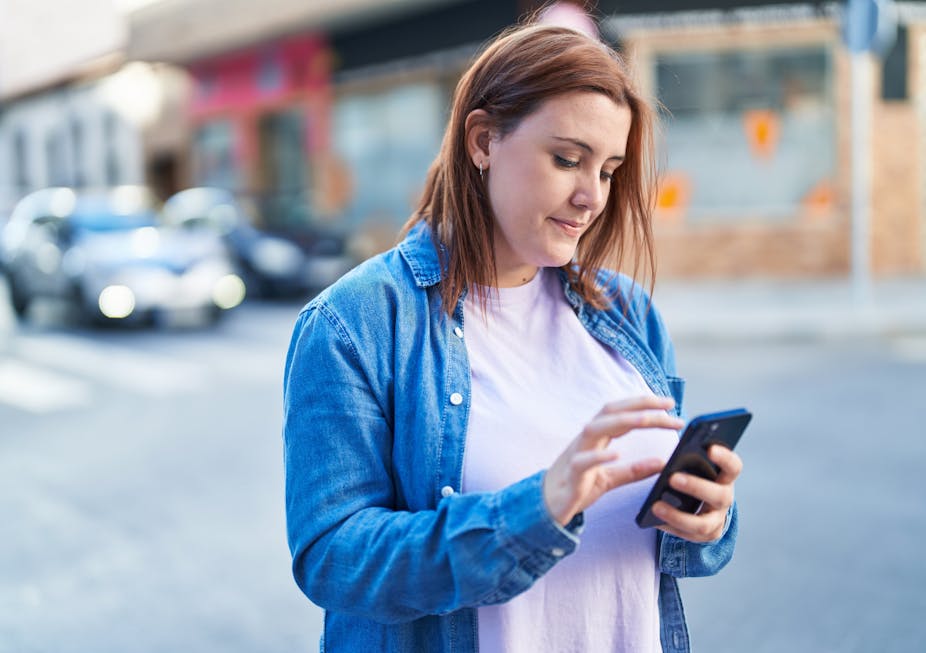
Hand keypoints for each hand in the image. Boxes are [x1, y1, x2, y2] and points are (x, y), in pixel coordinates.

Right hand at [543, 396, 683, 525]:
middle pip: (610, 412)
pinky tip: (617, 454)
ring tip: (648, 420)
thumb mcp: (610, 478)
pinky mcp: (571, 475)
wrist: (547, 506)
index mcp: (597, 438)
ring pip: (595, 428)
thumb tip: (662, 463)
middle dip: (639, 405)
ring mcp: (576, 454)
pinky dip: (599, 455)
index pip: (621, 412)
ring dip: (622, 421)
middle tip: (668, 406)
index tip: (670, 405)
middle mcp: (586, 440)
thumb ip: (634, 471)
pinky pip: (582, 461)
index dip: (644, 405)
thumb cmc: (577, 487)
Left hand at [653, 445, 742, 542]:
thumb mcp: (695, 468)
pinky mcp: (705, 535)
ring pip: (703, 524)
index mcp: (725, 477)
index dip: (725, 458)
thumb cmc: (694, 477)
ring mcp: (717, 520)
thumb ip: (686, 462)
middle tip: (672, 478)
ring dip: (678, 516)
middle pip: (720, 496)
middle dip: (696, 487)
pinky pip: (687, 535)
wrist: (701, 505)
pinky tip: (653, 520)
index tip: (709, 448)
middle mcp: (725, 499)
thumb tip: (663, 462)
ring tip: (655, 506)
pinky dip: (669, 527)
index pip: (733, 467)